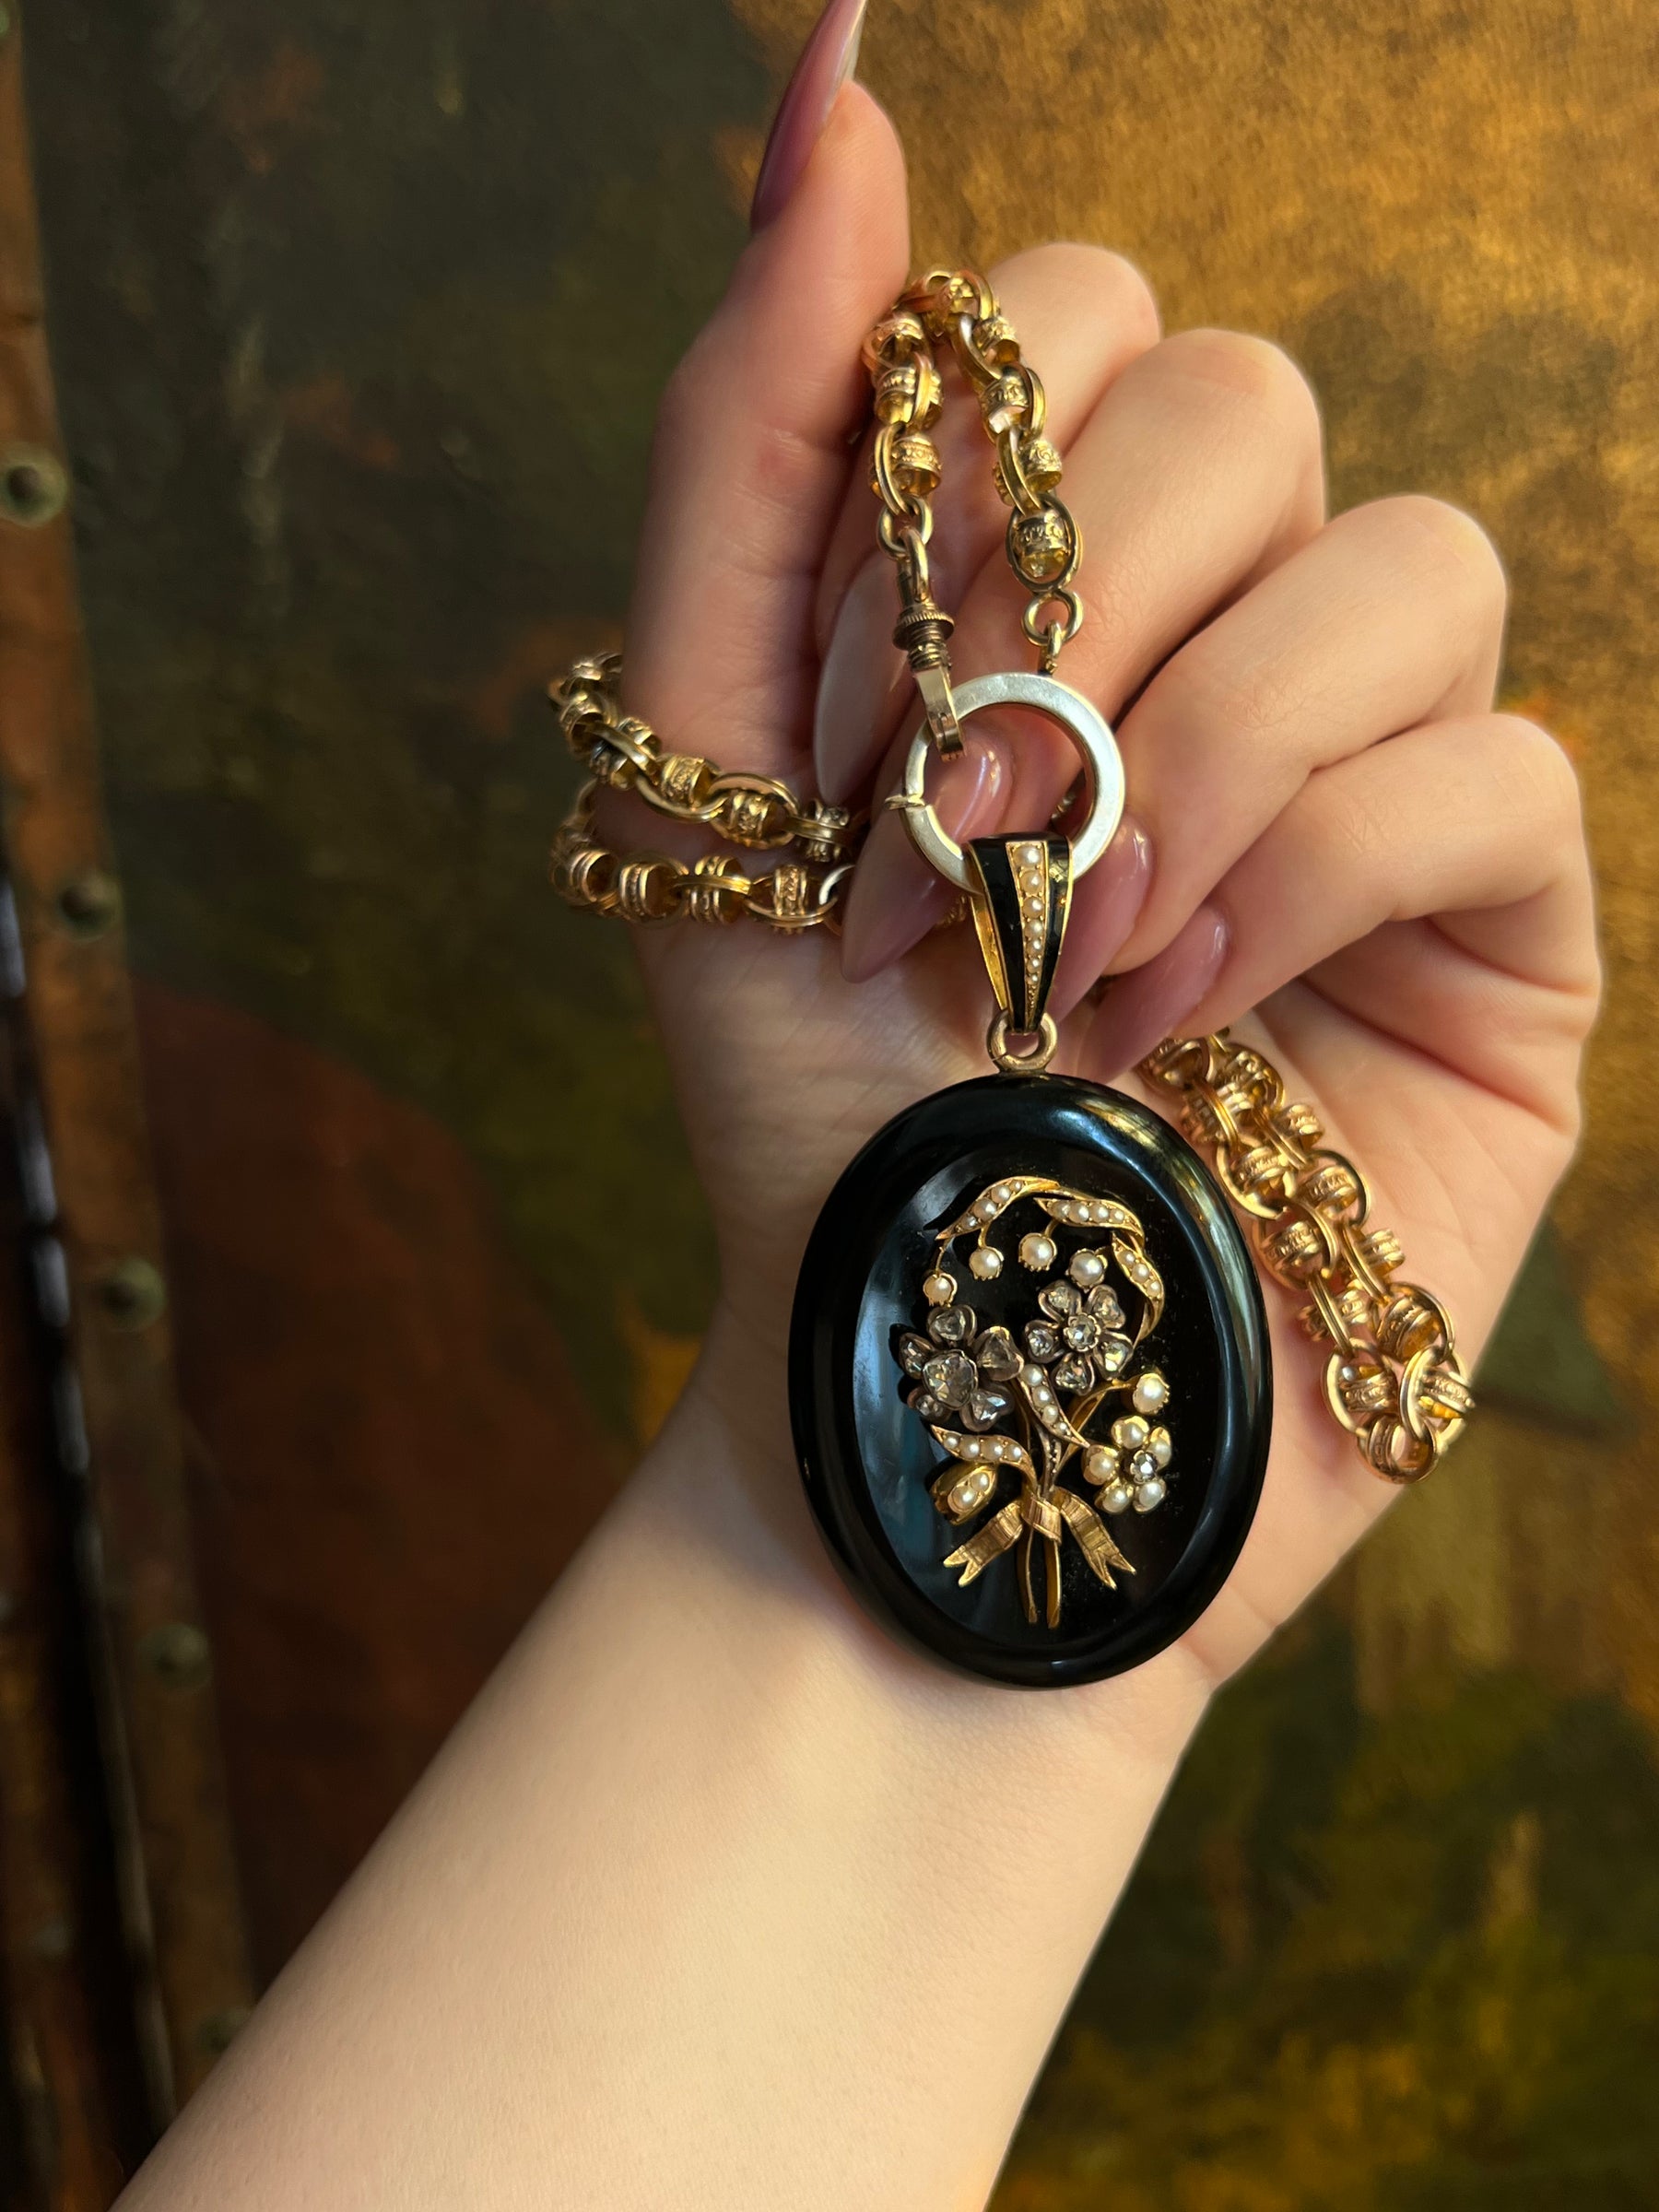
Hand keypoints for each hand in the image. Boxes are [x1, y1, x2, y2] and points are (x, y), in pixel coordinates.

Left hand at [611, 84, 1596, 1689]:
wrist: (918, 1368)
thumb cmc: (806, 1085)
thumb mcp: (700, 748)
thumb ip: (754, 426)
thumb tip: (829, 71)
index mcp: (1049, 574)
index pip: (1079, 319)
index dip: (961, 479)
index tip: (843, 726)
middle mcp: (1232, 635)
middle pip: (1248, 406)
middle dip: (1067, 618)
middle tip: (945, 835)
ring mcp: (1382, 771)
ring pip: (1407, 563)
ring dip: (1200, 748)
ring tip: (1062, 945)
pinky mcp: (1501, 926)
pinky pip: (1493, 769)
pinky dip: (1307, 874)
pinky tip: (1172, 1013)